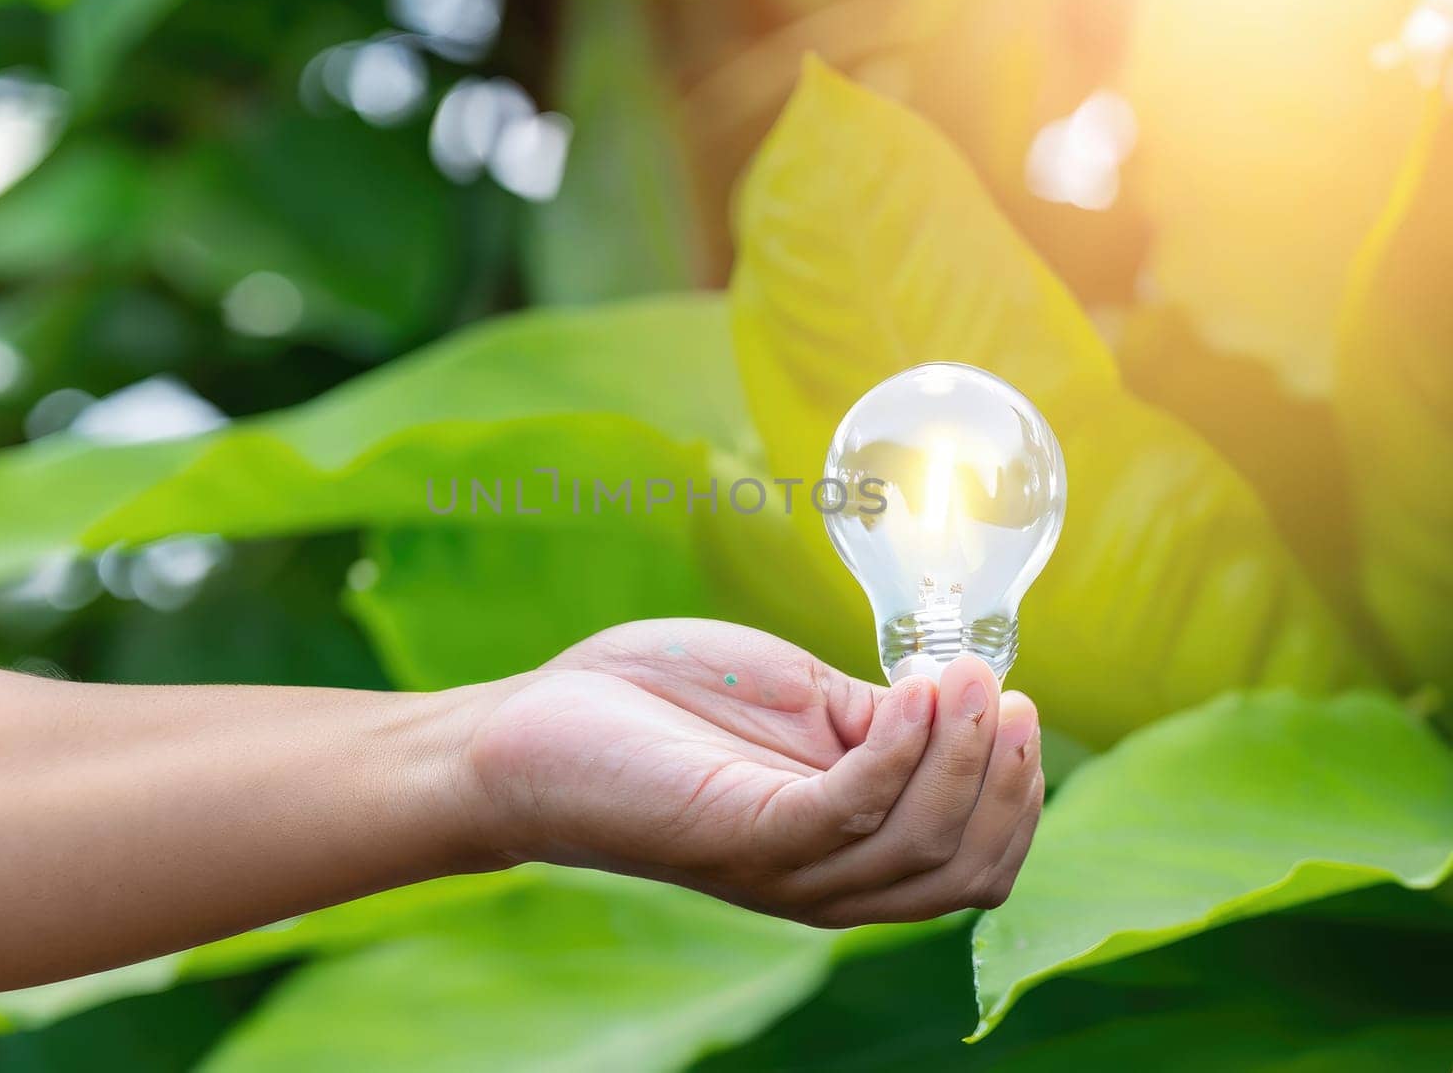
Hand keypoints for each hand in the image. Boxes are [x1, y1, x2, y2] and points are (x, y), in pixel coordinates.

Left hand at [463, 619, 1043, 926]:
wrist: (540, 725)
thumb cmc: (665, 704)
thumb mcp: (800, 703)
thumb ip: (876, 719)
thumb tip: (957, 706)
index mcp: (845, 850)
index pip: (972, 865)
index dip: (1015, 798)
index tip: (1019, 706)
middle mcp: (823, 881)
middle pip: (962, 869)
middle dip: (1003, 779)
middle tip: (1003, 692)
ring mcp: (781, 868)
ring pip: (917, 847)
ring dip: (961, 755)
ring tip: (967, 679)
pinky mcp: (738, 838)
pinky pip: (845, 812)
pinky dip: (897, 751)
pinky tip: (908, 694)